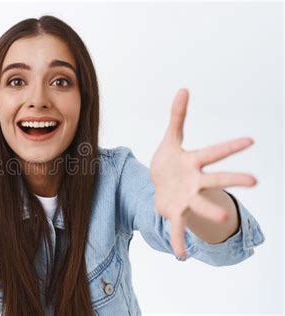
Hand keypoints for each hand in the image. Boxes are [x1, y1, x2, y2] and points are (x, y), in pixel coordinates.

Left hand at [150, 88, 256, 257]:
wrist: (160, 185)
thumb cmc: (170, 162)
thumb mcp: (171, 139)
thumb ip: (177, 116)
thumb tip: (183, 88)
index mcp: (194, 162)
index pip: (214, 152)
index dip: (231, 146)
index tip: (250, 141)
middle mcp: (194, 181)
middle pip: (215, 179)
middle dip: (232, 180)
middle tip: (255, 182)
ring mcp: (186, 198)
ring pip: (200, 205)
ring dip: (210, 210)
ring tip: (223, 218)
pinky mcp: (174, 212)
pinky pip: (177, 227)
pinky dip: (178, 241)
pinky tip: (181, 256)